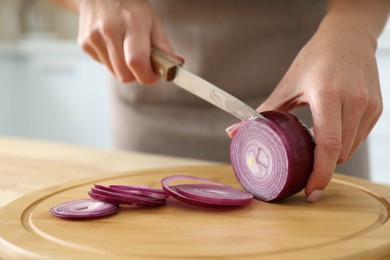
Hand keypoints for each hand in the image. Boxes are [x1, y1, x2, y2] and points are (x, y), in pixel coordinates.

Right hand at [77, 0, 182, 83]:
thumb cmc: (130, 8)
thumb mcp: (152, 21)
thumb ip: (163, 46)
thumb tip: (176, 64)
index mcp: (132, 23)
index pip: (137, 62)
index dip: (147, 76)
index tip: (155, 76)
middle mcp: (110, 30)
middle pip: (124, 75)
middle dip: (137, 75)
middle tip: (143, 65)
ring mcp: (93, 37)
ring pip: (114, 73)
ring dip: (124, 69)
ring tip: (126, 49)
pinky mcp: (84, 43)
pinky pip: (104, 65)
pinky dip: (112, 62)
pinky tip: (113, 45)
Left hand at [255, 19, 382, 201]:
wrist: (348, 38)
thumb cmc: (315, 59)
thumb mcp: (287, 86)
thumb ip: (263, 113)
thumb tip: (233, 132)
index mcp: (328, 95)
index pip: (328, 145)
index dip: (320, 174)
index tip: (311, 191)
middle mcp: (354, 102)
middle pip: (339, 153)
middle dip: (321, 165)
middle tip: (303, 163)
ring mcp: (369, 106)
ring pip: (351, 149)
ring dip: (332, 155)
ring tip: (314, 143)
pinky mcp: (377, 108)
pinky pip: (359, 138)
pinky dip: (343, 143)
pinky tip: (329, 132)